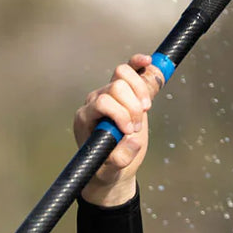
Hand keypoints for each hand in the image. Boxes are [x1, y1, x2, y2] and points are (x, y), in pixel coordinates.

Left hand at [73, 53, 165, 206]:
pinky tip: (147, 62)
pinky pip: (128, 70)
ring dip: (139, 91)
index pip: (102, 102)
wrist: (112, 165)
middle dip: (132, 106)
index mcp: (85, 118)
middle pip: (115, 87)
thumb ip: (120, 158)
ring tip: (145, 110)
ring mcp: (107, 93)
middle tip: (137, 127)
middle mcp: (93, 102)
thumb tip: (133, 140)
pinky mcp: (122, 91)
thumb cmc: (107, 167)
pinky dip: (138, 64)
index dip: (120, 112)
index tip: (130, 131)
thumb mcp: (112, 170)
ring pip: (123, 75)